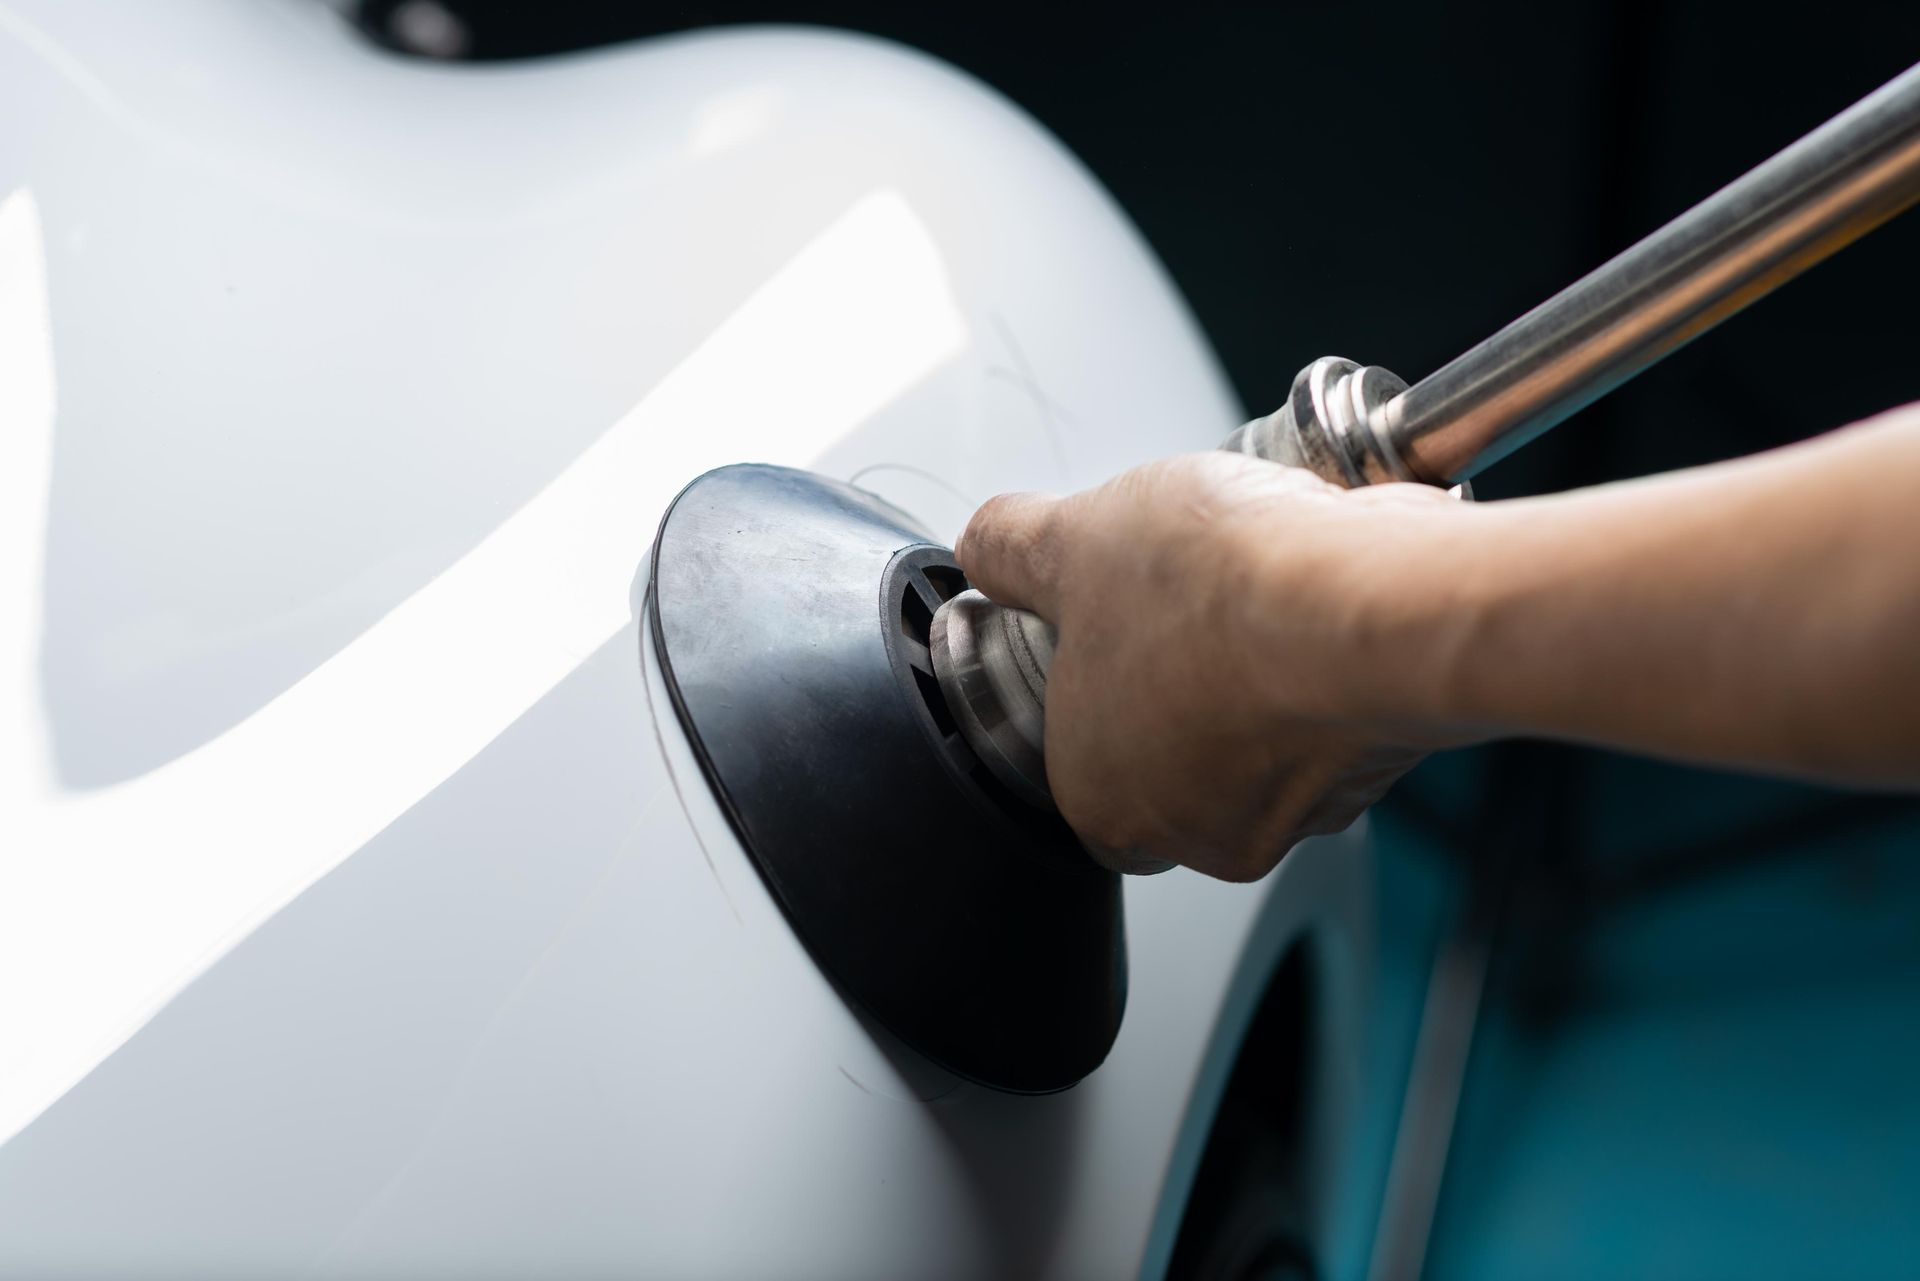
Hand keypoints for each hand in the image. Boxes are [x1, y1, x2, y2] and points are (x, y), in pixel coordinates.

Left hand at [956, 451, 1477, 880]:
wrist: (1372, 598)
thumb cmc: (1221, 595)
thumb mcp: (1072, 539)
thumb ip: (1011, 546)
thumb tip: (988, 543)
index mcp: (1103, 799)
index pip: (1077, 765)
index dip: (1087, 686)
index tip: (1100, 624)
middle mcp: (1202, 829)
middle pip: (1174, 747)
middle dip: (1180, 668)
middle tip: (1183, 592)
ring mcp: (1303, 805)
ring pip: (1267, 729)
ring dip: (1259, 655)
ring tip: (1258, 574)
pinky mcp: (1385, 762)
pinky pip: (1341, 703)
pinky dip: (1330, 648)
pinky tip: (1322, 587)